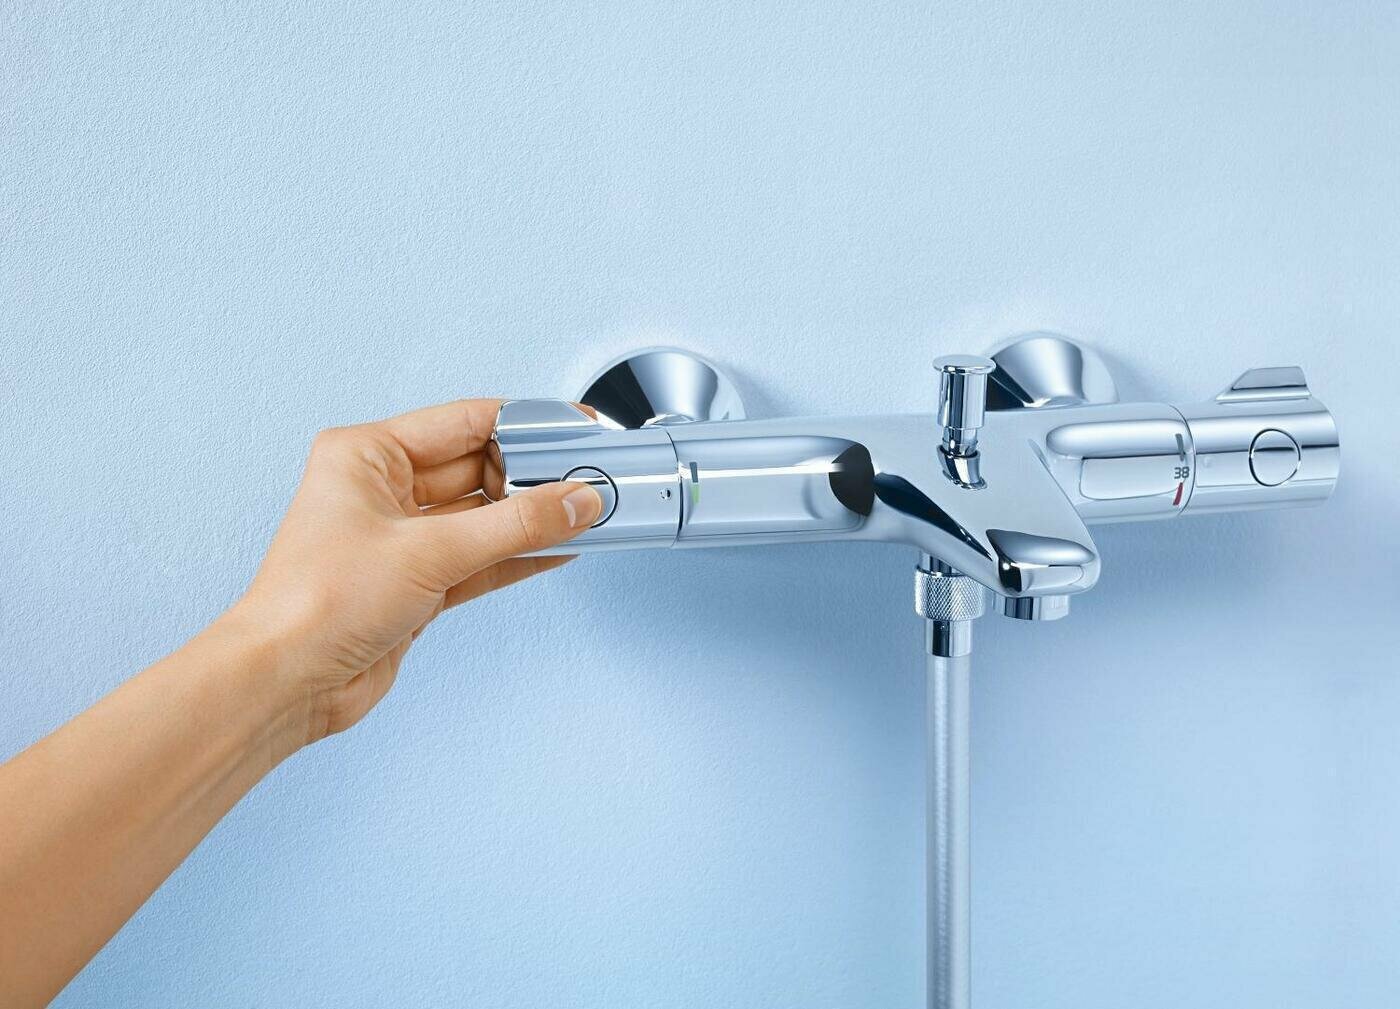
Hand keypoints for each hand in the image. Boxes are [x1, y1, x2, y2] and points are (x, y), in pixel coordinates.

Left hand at [225, 399, 602, 747]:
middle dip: (534, 477)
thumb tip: (574, 502)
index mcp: (366, 455)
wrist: (286, 682)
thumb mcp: (431, 552)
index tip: (572, 429)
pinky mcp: (416, 583)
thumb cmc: (316, 604)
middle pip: (479, 469)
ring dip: (532, 520)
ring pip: (484, 517)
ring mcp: (401, 539)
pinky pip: (480, 558)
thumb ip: (515, 526)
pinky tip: (558, 549)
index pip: (464, 422)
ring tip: (585, 515)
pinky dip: (518, 556)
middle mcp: (382, 490)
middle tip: (587, 481)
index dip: (524, 425)